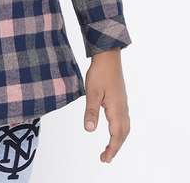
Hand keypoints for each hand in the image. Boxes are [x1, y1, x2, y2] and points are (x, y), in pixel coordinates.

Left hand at [83, 48, 129, 162]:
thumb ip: (91, 111)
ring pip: (124, 127)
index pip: (116, 135)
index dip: (111, 149)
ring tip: (109, 147)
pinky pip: (123, 120)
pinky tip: (113, 128)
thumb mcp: (92, 92)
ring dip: (118, 139)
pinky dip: (119, 130)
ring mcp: (123, 103)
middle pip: (123, 134)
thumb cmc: (99, 72)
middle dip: (115, 147)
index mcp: (116, 109)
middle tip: (105, 158)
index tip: (104, 159)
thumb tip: (90, 130)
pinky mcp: (121, 99)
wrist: (108, 56)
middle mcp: (123, 108)